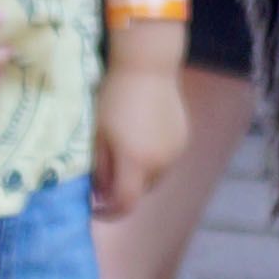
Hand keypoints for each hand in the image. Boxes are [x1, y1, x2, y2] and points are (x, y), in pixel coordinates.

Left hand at [91, 50, 189, 214]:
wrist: (147, 66)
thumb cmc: (115, 97)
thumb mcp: (98, 134)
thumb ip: (100, 169)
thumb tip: (100, 193)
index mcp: (136, 162)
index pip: (125, 204)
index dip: (109, 213)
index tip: (96, 208)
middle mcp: (160, 163)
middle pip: (140, 191)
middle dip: (123, 190)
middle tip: (105, 177)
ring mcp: (175, 151)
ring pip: (154, 176)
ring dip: (139, 175)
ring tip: (125, 153)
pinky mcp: (182, 139)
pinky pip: (165, 160)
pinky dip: (152, 159)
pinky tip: (141, 138)